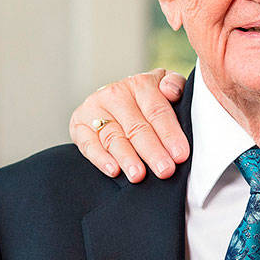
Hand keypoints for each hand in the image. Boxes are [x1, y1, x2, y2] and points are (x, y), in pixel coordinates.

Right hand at [68, 70, 189, 180]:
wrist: (115, 102)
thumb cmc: (148, 100)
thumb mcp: (165, 85)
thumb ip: (175, 84)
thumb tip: (171, 92)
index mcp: (140, 84)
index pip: (157, 111)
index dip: (170, 134)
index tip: (180, 155)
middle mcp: (116, 94)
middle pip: (136, 127)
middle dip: (152, 151)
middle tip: (165, 170)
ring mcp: (95, 108)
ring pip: (113, 137)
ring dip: (127, 158)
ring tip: (139, 176)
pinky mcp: (78, 124)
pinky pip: (88, 144)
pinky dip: (100, 159)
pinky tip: (113, 171)